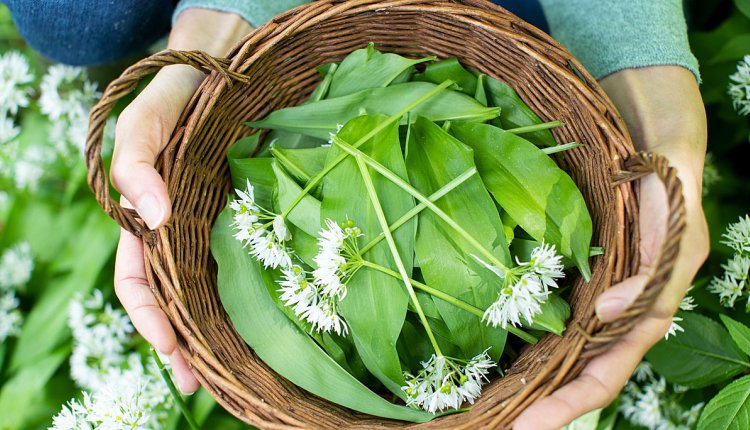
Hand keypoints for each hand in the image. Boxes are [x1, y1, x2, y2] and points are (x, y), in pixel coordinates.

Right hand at [111, 9, 250, 392]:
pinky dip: (250, 297)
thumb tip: (153, 218)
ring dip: (217, 332)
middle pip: (176, 299)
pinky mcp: (251, 217)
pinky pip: (247, 263)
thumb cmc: (180, 93)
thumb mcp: (147, 119)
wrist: (229, 65)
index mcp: (147, 217)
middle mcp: (181, 230)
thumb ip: (136, 162)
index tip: (174, 352)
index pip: (137, 281)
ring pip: (210, 290)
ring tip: (235, 371)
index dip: (150, 320)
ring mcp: (217, 226)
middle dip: (185, 344)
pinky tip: (269, 323)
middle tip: (203, 384)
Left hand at [514, 66, 708, 428]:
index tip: (527, 427)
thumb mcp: (675, 218)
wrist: (648, 134)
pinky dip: (526, 339)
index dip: (570, 406)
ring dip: (530, 381)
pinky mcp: (573, 272)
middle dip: (541, 406)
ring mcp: (592, 293)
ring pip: (561, 351)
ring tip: (488, 405)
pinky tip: (497, 352)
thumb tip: (611, 314)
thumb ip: (656, 269)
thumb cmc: (668, 176)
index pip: (607, 374)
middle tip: (492, 426)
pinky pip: (547, 313)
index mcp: (647, 310)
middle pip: (577, 375)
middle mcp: (616, 311)